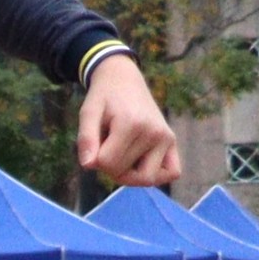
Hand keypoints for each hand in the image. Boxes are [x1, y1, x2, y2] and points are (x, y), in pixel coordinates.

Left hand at [76, 52, 179, 186]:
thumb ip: (86, 139)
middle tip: (107, 148)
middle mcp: (153, 132)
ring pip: (147, 178)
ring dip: (130, 175)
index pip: (108, 164)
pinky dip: (156, 176)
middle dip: (110, 168)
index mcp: (130, 124)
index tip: (95, 146)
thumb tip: (88, 166)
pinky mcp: (173, 141)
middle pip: (125, 173)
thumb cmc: (103, 98)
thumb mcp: (88, 113)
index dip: (95, 161)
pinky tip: (141, 165)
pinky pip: (172, 172)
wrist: (125, 81)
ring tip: (122, 155)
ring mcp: (166, 137)